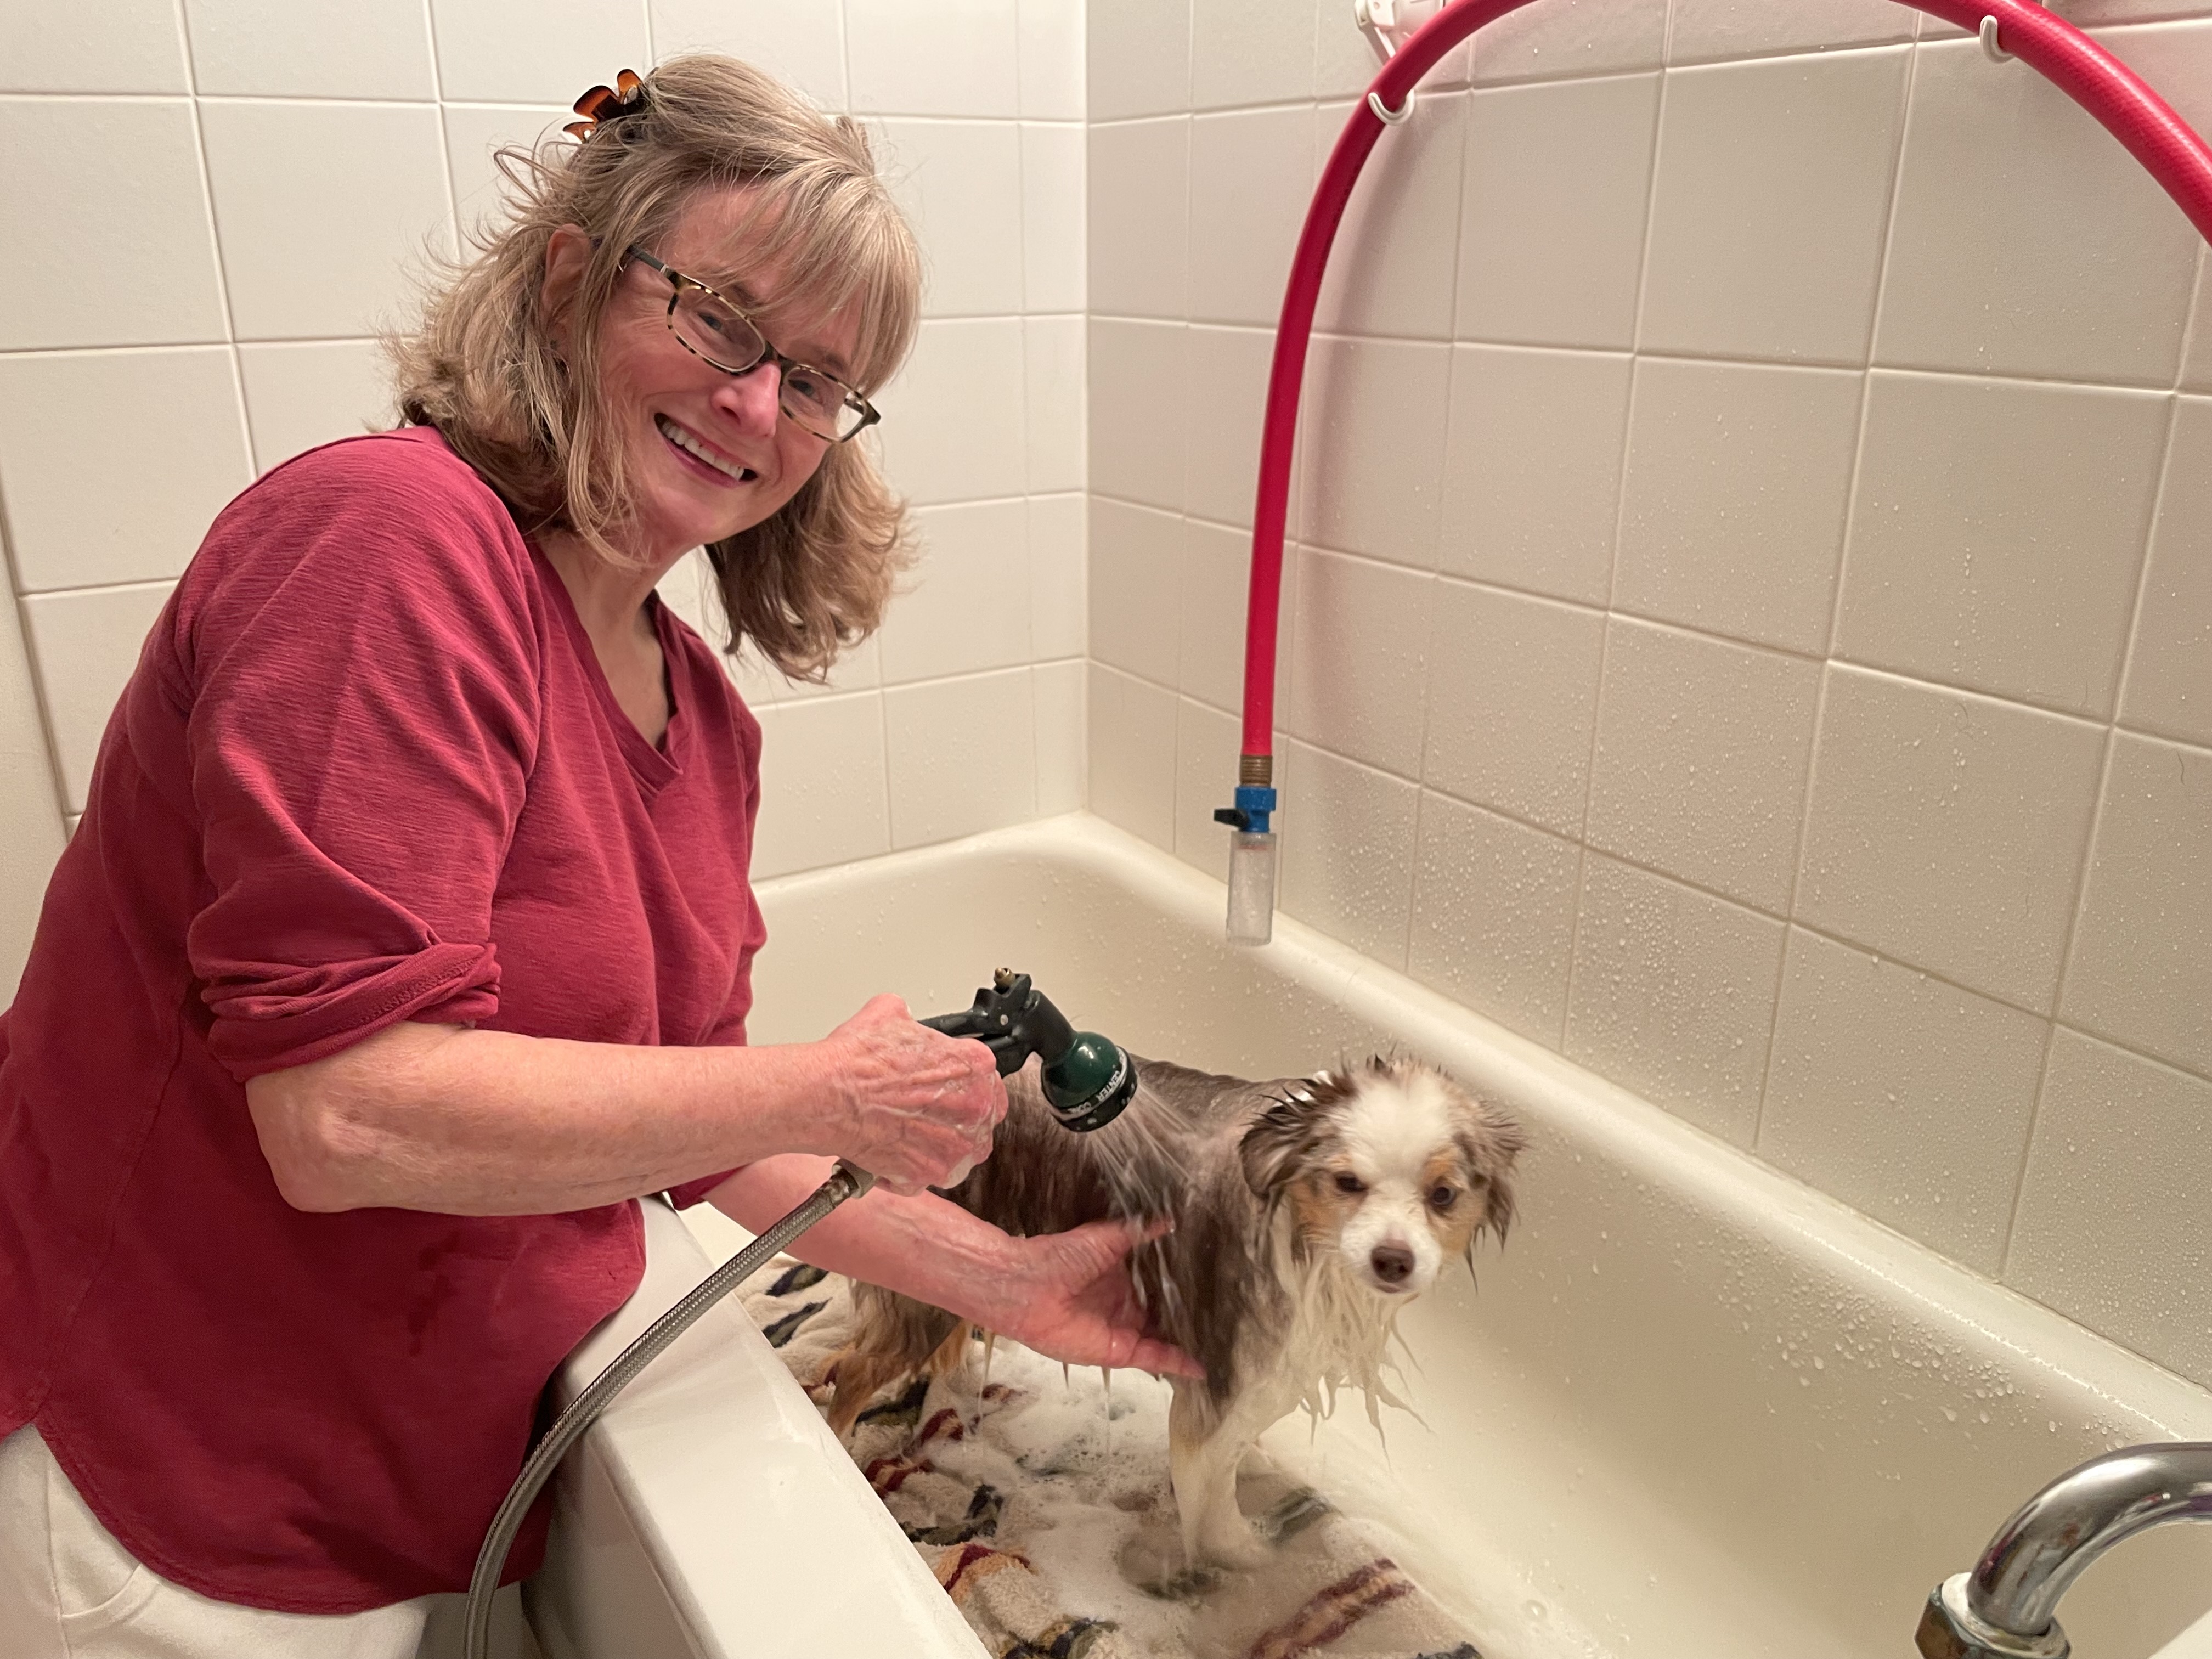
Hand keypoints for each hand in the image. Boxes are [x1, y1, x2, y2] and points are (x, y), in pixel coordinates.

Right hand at [813, 994, 1006, 1195]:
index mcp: (973, 1065)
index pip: (985, 1075)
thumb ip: (912, 1025)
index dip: (962, 1081)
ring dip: (940, 1146)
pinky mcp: (930, 1174)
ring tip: (911, 1135)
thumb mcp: (890, 1015)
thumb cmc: (856, 1062)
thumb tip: (906, 1027)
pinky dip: (913, 1170)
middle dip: (957, 1115)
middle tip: (930, 1111)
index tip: (948, 1086)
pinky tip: (894, 1154)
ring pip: (962, 1151)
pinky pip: (931, 1176)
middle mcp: (974, 1108)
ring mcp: (955, 1146)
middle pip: (980, 1116)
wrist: (828, 1096)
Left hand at [984, 1219, 1204, 1380]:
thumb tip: (1171, 1217)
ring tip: (1222, 1346)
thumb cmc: (1063, 1256)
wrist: (1031, 1286)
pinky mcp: (1120, 1351)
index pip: (1157, 1286)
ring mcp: (1123, 1330)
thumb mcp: (1108, 1236)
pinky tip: (1202, 1368)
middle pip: (1162, 1315)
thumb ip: (1141, 1230)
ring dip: (1187, 1342)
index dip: (1180, 1287)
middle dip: (1187, 1318)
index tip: (1210, 1284)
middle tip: (1224, 1317)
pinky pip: (1155, 1358)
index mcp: (1120, 1278)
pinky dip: (1178, 1363)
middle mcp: (1124, 1306)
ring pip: (1163, 1338)